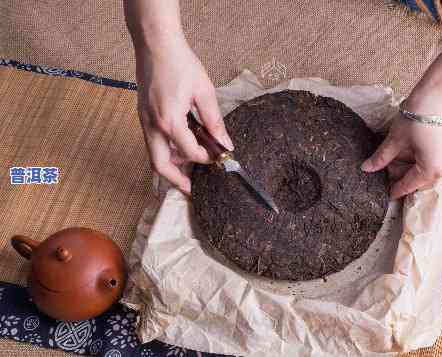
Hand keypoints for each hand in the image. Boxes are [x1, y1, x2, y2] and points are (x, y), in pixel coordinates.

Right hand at [135, 40, 232, 194]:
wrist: (156, 44)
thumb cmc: (180, 63)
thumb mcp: (204, 92)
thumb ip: (215, 122)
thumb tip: (225, 143)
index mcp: (170, 121)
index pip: (190, 153)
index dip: (207, 159)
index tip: (219, 158)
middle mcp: (152, 125)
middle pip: (160, 165)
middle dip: (177, 181)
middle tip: (193, 190)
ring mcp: (144, 120)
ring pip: (154, 155)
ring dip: (171, 165)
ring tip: (191, 168)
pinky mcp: (143, 115)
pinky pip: (152, 142)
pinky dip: (166, 150)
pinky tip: (182, 147)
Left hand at [361, 92, 441, 199]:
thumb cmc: (419, 115)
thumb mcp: (396, 139)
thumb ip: (382, 157)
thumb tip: (367, 168)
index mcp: (432, 171)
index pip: (409, 185)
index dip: (395, 189)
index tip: (386, 194)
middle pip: (420, 179)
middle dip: (402, 174)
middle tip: (385, 166)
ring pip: (428, 168)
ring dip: (411, 164)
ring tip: (395, 152)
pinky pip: (436, 158)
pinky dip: (422, 156)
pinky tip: (408, 147)